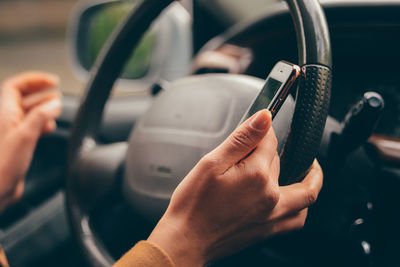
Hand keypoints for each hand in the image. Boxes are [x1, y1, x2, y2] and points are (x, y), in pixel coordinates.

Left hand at [0, 71, 61, 211]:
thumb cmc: (2, 166)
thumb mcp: (26, 136)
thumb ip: (41, 116)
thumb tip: (54, 103)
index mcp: (3, 113)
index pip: (16, 86)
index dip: (35, 80)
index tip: (53, 82)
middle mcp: (5, 120)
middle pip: (22, 97)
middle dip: (40, 92)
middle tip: (56, 92)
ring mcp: (10, 132)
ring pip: (27, 112)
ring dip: (42, 108)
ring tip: (56, 108)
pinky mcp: (15, 145)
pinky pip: (29, 127)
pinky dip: (41, 123)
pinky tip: (49, 128)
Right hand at [148, 110, 322, 265]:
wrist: (186, 240)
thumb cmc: (193, 203)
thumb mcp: (212, 163)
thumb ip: (242, 139)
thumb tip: (265, 117)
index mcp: (256, 175)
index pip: (270, 142)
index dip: (263, 131)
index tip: (256, 128)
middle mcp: (271, 195)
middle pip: (282, 162)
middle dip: (270, 150)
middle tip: (255, 147)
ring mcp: (273, 215)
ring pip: (305, 192)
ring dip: (309, 177)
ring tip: (308, 166)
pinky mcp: (269, 229)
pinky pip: (298, 218)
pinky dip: (304, 205)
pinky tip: (298, 198)